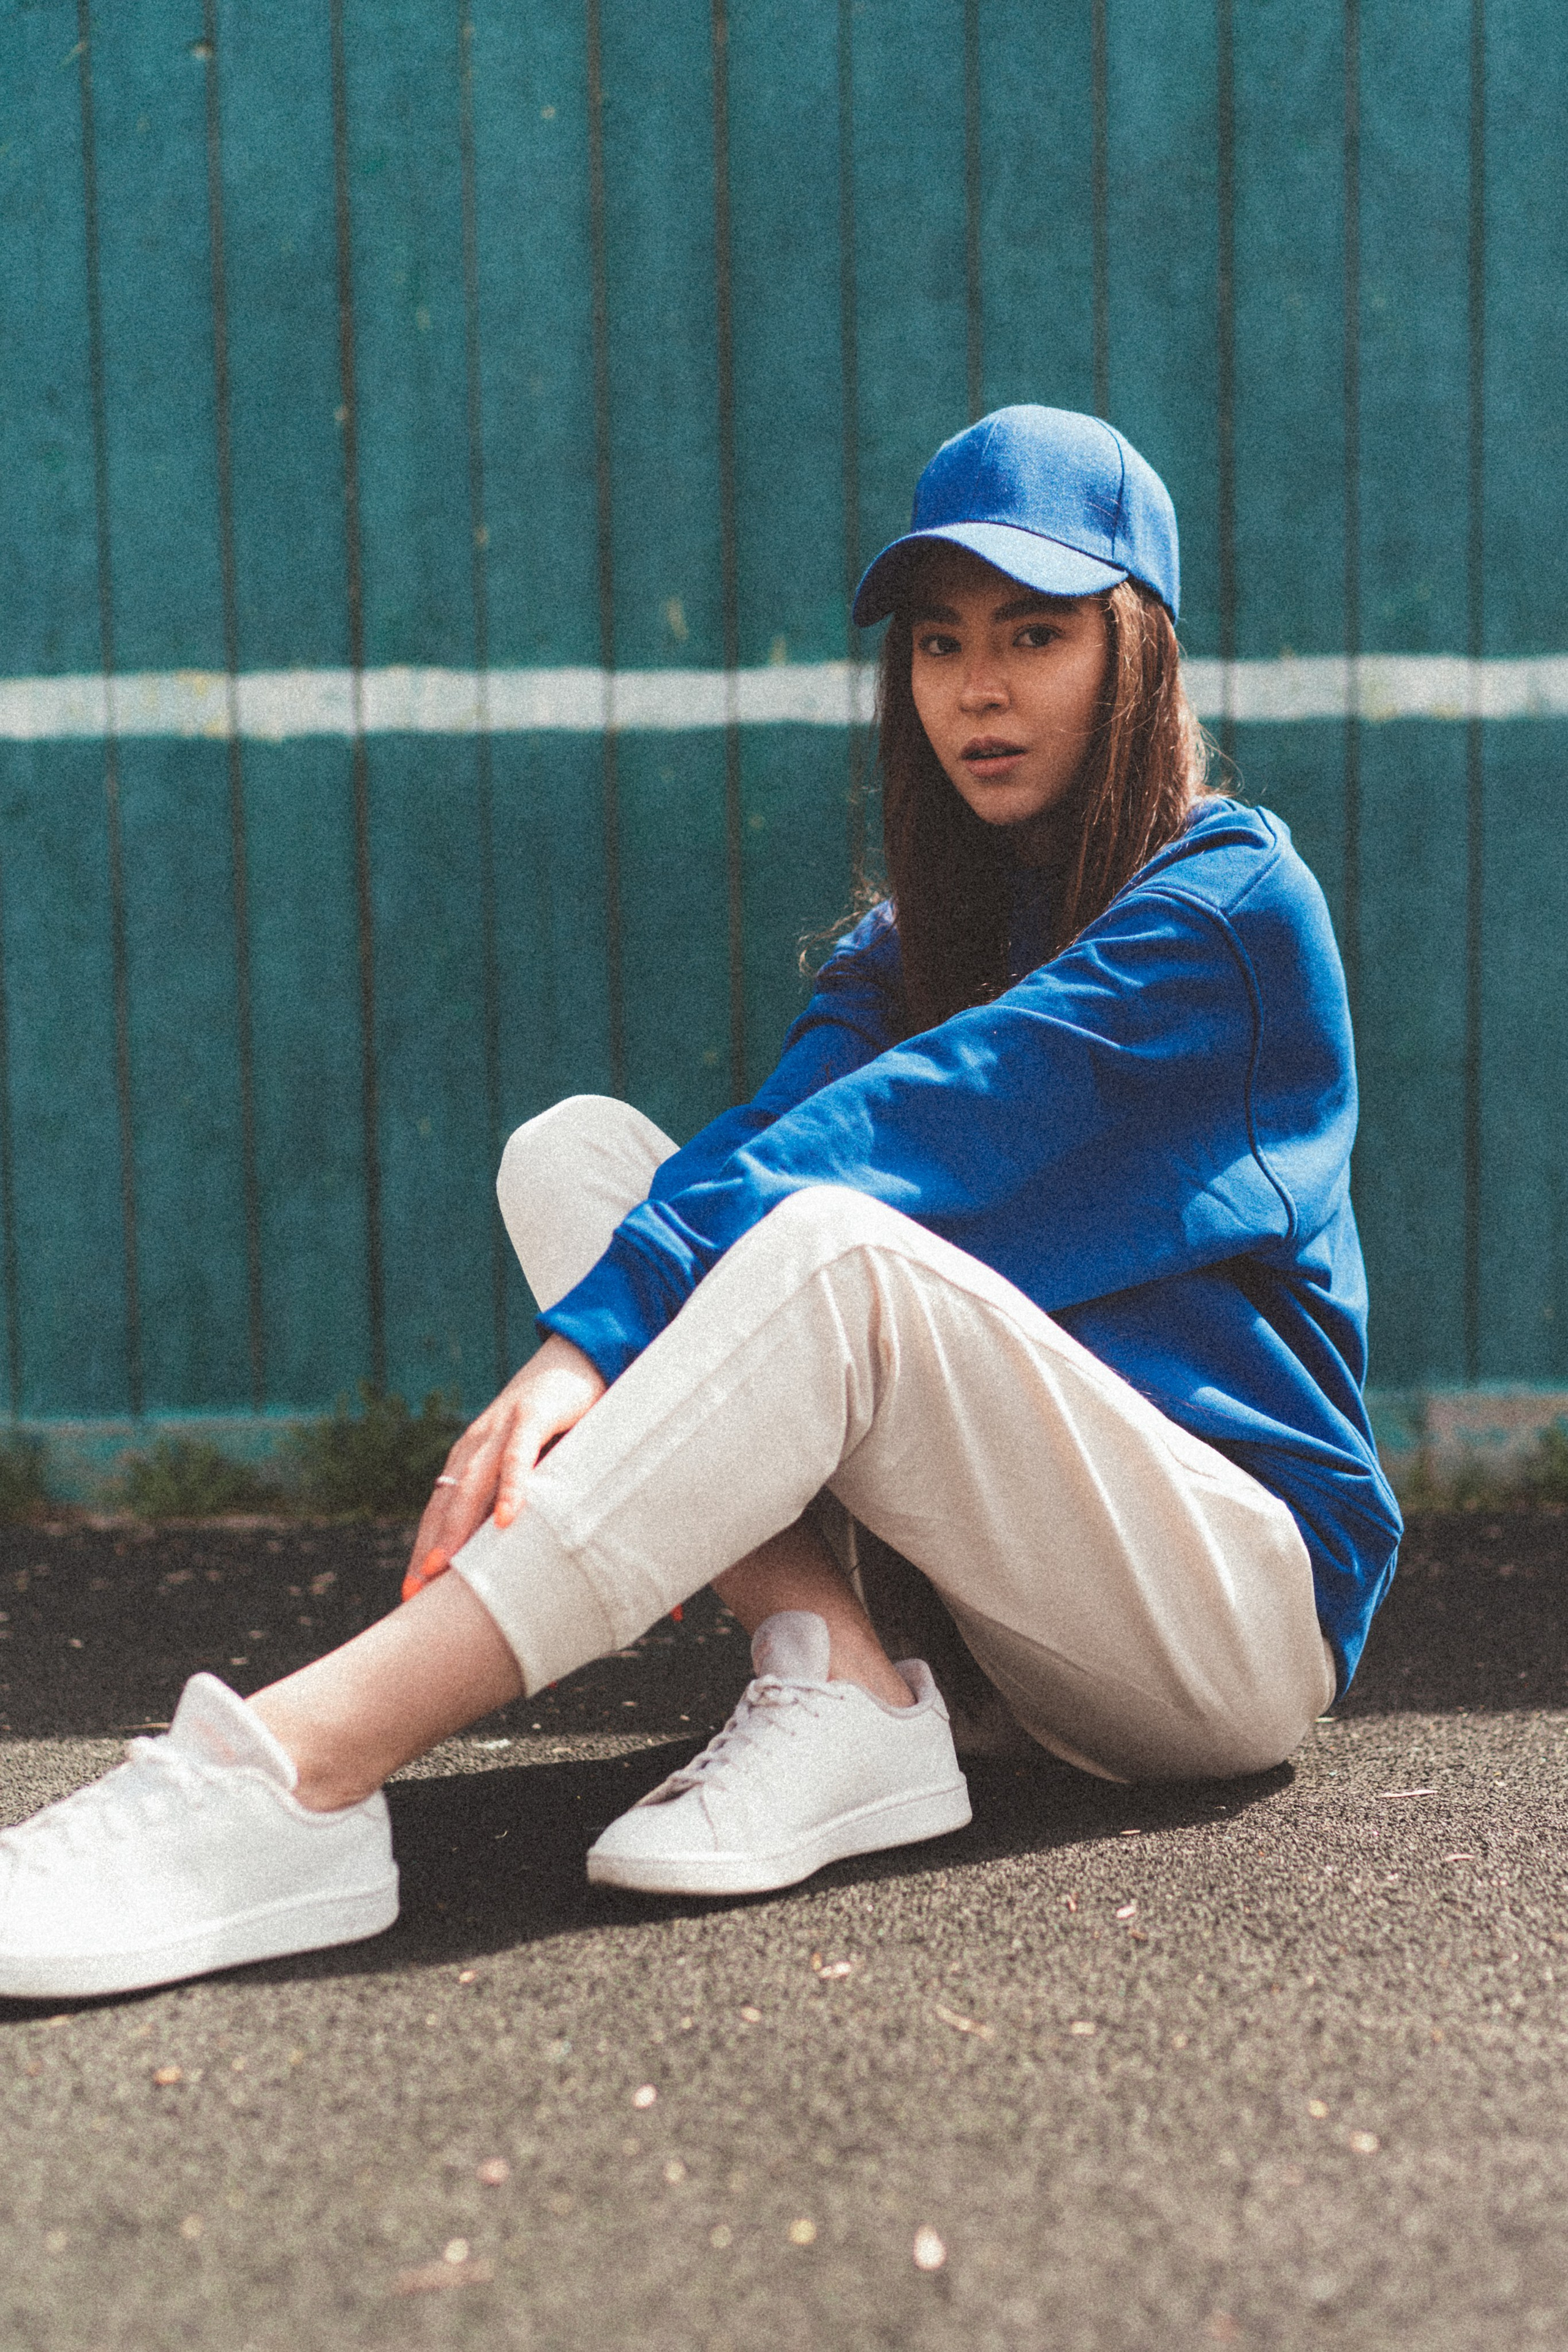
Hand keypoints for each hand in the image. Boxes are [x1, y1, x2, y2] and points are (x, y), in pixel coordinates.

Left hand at [401, 1335, 606, 1601]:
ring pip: (472, 1485)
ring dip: (457, 1528)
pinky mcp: (532, 1415)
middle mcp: (476, 1446)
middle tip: (415, 1594)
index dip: (425, 1550)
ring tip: (445, 1568)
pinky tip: (507, 1520)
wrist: (577, 1356)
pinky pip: (517, 1457)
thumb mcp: (534, 1466)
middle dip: (428, 1549)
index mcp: (470, 1459)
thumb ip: (520, 1501)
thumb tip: (514, 1558)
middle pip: (445, 1504)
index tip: (411, 1594)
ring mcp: (501, 1429)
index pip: (439, 1511)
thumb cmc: (558, 1421)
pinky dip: (511, 1488)